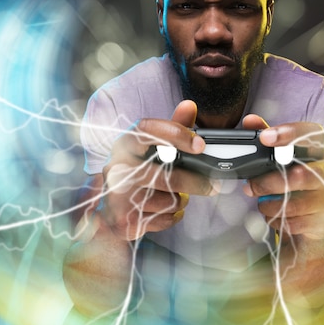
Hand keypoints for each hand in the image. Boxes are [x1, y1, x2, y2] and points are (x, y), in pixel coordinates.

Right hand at [100, 100, 218, 240]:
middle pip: (165, 174)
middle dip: (195, 181)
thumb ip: (173, 127)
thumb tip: (189, 105)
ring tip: (180, 196)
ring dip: (181, 200)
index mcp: (125, 143)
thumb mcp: (152, 148)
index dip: (176, 133)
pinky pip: (163, 218)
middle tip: (213, 185)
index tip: (200, 144)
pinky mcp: (123, 220)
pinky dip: (173, 215)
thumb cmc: (138, 171)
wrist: (110, 210)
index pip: (148, 130)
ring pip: (167, 200)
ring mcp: (117, 195)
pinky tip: (169, 209)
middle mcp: (116, 167)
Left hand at [241, 115, 323, 240]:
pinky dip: (277, 220)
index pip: (312, 134)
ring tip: (263, 204)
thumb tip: (249, 120)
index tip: (265, 137)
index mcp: (319, 152)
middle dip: (269, 182)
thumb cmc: (297, 189)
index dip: (289, 133)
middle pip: (301, 174)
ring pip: (294, 203)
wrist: (315, 227)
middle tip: (250, 186)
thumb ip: (268, 141)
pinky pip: (294, 222)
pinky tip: (276, 217)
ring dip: (269, 205)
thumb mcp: (282, 163)